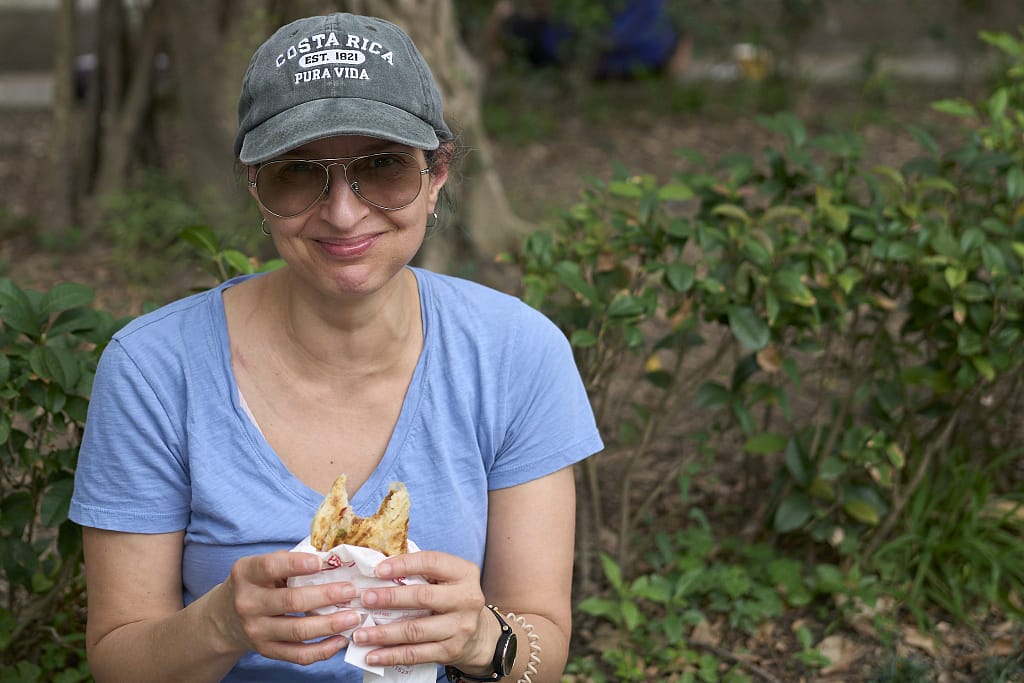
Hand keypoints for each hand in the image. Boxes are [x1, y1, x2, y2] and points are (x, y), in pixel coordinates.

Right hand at [212, 550, 363, 665]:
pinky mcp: (266, 651)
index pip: (270, 567)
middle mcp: (248, 603)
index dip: (296, 564)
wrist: (226, 617)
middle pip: (291, 601)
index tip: (322, 562)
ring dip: (330, 624)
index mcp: (246, 574)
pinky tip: (340, 640)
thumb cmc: (256, 583)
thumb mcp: (262, 565)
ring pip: (298, 631)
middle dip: (326, 596)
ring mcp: (256, 630)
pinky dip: (322, 650)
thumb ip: (290, 560)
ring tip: (353, 617)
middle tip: (352, 590)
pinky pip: (298, 655)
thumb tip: (331, 558)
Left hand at [349, 551, 495, 670]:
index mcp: (464, 573)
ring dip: (383, 633)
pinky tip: (372, 655)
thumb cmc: (451, 597)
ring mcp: (460, 627)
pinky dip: (391, 655)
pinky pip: (416, 654)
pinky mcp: (451, 651)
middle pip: (423, 597)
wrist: (478, 633)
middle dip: (390, 598)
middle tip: (364, 599)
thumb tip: (377, 569)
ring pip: (416, 630)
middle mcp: (467, 599)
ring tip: (359, 634)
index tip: (377, 570)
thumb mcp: (445, 578)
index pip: (431, 562)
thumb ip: (421, 571)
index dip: (403, 564)